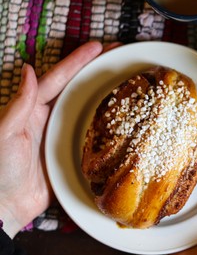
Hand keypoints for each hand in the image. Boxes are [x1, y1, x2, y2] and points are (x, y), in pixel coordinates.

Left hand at [0, 41, 107, 237]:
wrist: (8, 206)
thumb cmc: (0, 170)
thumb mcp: (5, 134)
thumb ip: (19, 105)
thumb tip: (30, 71)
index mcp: (33, 110)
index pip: (59, 80)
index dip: (78, 62)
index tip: (98, 48)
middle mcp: (50, 118)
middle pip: (77, 89)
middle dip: (96, 70)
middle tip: (118, 56)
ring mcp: (63, 135)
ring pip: (88, 108)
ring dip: (104, 93)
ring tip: (125, 80)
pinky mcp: (72, 152)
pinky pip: (93, 134)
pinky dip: (106, 123)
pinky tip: (121, 118)